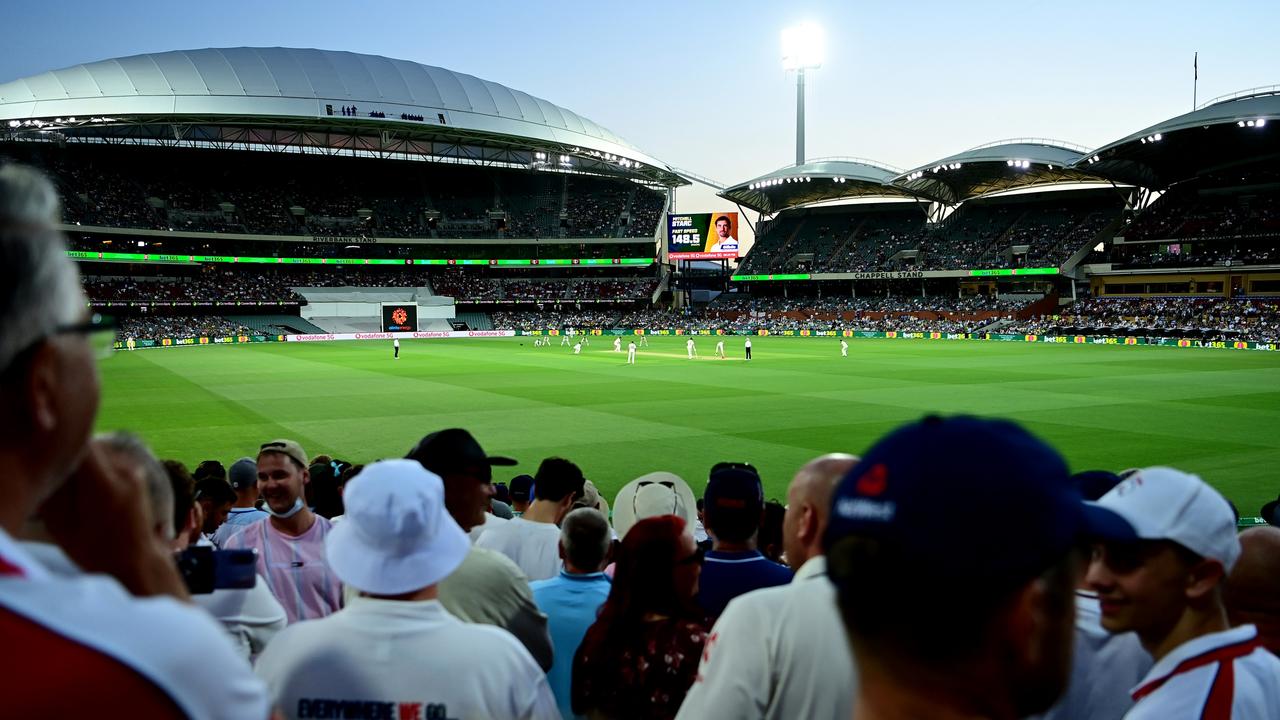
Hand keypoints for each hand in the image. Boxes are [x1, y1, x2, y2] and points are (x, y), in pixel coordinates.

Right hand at [38, 440, 188, 598]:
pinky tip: (91, 492)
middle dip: (71, 458)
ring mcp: (134, 468)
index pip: (81, 445)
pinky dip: (95, 468)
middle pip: (89, 445)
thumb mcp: (62, 524)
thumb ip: (55, 488)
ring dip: (83, 463)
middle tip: (62, 484)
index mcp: (105, 484)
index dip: (61, 449)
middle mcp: (125, 470)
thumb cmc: (93, 550)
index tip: (51, 466)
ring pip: (99, 450)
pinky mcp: (137, 471)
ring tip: (78, 492)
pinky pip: (108, 458)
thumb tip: (52, 462)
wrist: (135, 560)